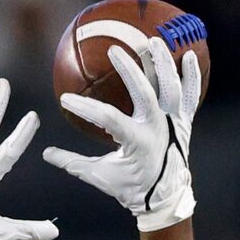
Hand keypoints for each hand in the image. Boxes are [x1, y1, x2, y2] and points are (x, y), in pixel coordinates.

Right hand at [43, 37, 199, 230]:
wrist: (166, 199)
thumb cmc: (132, 188)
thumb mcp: (102, 177)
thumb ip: (74, 163)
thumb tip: (46, 153)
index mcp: (137, 143)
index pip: (108, 119)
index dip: (86, 108)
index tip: (66, 99)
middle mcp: (158, 129)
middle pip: (145, 92)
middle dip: (130, 69)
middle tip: (114, 50)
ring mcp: (174, 124)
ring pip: (171, 87)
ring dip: (163, 63)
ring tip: (154, 41)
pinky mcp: (185, 122)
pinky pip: (191, 96)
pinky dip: (193, 76)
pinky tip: (189, 56)